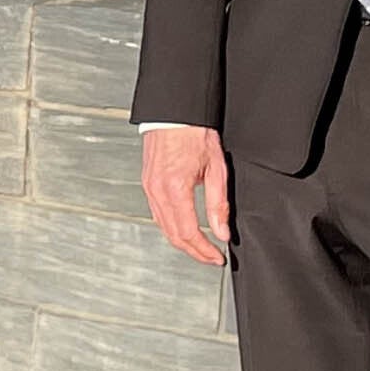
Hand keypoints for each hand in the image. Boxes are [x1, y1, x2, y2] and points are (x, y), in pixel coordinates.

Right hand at [141, 125, 233, 266]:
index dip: (204, 250)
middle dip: (193, 251)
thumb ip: (218, 204)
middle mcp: (157, 191)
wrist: (175, 113)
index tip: (216, 257)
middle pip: (173, 235)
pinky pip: (157, 214)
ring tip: (200, 247)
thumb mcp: (216, 169)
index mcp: (175, 189)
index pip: (189, 232)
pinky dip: (171, 227)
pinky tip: (183, 228)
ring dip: (182, 241)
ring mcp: (149, 188)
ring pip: (163, 227)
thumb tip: (222, 231)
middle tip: (210, 257)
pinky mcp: (147, 183)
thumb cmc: (194, 133)